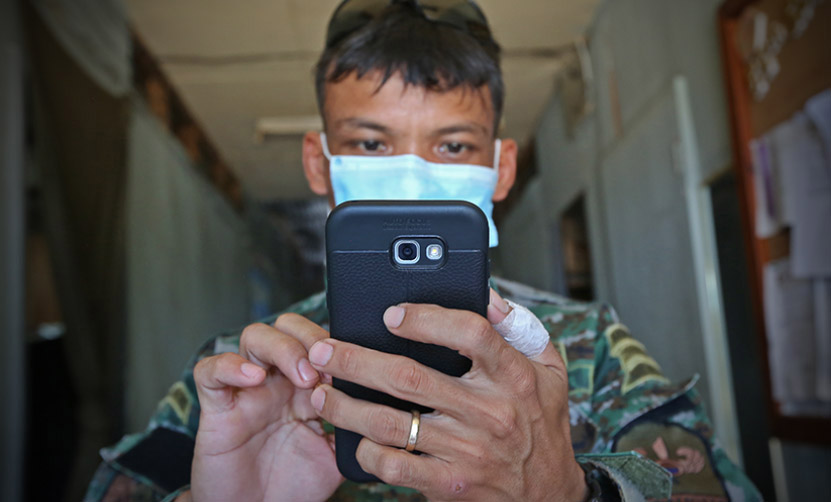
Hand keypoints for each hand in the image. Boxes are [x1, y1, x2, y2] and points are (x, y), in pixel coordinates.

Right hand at [191, 314, 343, 501]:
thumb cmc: (294, 484)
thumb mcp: (337, 455)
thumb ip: (355, 427)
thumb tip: (383, 406)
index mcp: (307, 386)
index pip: (320, 340)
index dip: (338, 346)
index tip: (356, 369)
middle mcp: (276, 380)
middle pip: (287, 326)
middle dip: (310, 337)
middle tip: (327, 369)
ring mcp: (246, 390)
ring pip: (254, 336)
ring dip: (283, 348)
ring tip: (303, 377)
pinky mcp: (217, 408)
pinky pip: (210, 370)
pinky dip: (230, 365)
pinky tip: (254, 378)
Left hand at [307, 297, 588, 500]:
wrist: (551, 494)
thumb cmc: (542, 422)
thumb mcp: (548, 368)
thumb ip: (516, 327)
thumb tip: (483, 293)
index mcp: (513, 375)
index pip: (470, 334)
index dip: (427, 319)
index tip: (391, 314)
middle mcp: (490, 412)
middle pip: (411, 378)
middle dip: (357, 360)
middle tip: (324, 348)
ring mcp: (468, 451)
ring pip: (392, 424)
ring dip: (348, 406)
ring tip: (321, 392)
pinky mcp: (451, 484)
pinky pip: (396, 466)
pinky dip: (367, 451)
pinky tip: (354, 437)